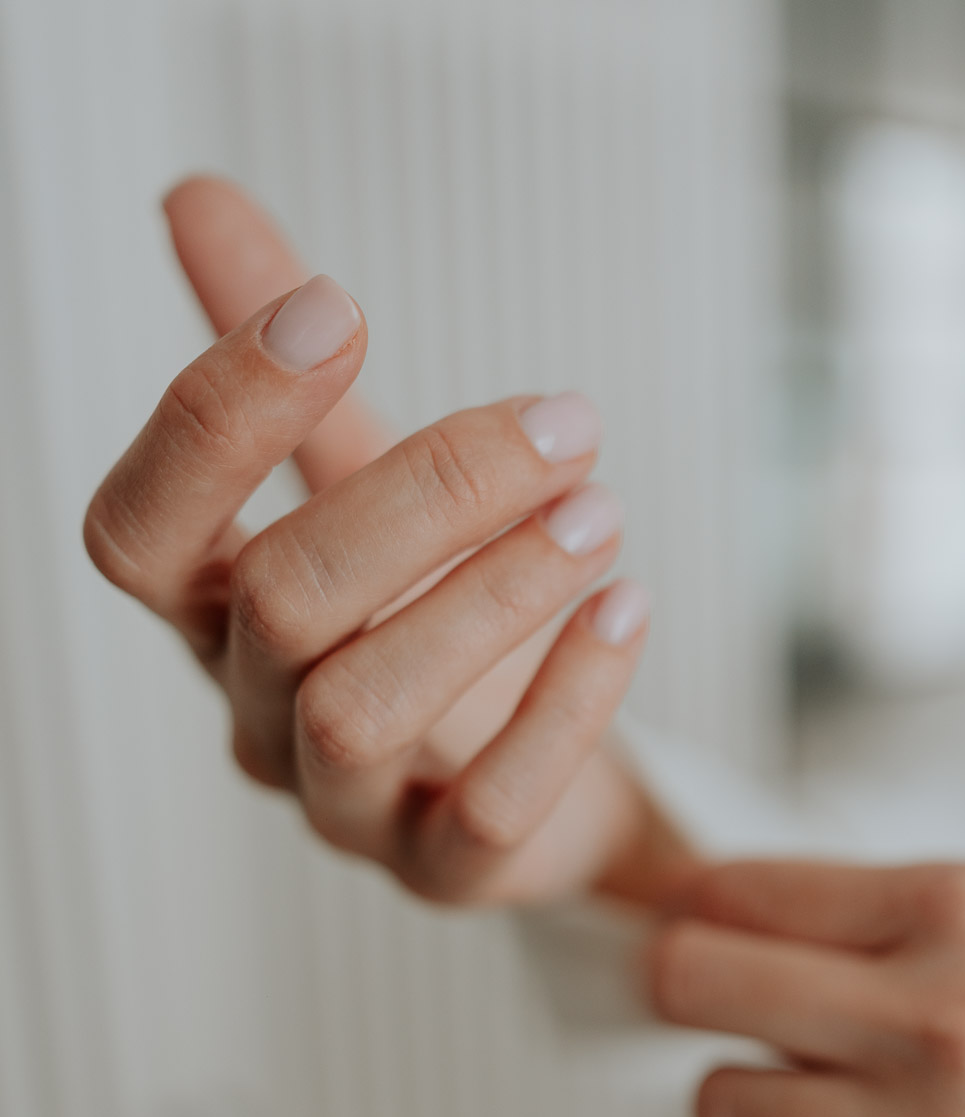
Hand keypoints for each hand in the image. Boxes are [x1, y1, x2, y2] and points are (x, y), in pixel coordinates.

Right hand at [85, 177, 658, 904]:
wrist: (536, 775)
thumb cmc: (428, 618)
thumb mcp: (357, 480)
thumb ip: (287, 366)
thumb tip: (197, 198)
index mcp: (214, 612)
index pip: (140, 532)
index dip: (214, 418)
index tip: (336, 305)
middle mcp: (255, 714)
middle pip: (283, 604)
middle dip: (426, 495)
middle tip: (564, 423)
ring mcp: (343, 808)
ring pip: (365, 709)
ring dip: (493, 593)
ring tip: (598, 508)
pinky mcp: (442, 873)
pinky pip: (485, 812)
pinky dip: (566, 705)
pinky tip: (627, 608)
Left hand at [651, 860, 964, 1116]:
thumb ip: (891, 926)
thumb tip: (733, 922)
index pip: (739, 888)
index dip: (698, 909)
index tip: (687, 925)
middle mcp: (941, 1018)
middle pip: (689, 982)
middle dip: (685, 993)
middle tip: (713, 1008)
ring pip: (726, 1106)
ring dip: (762, 1105)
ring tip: (834, 1104)